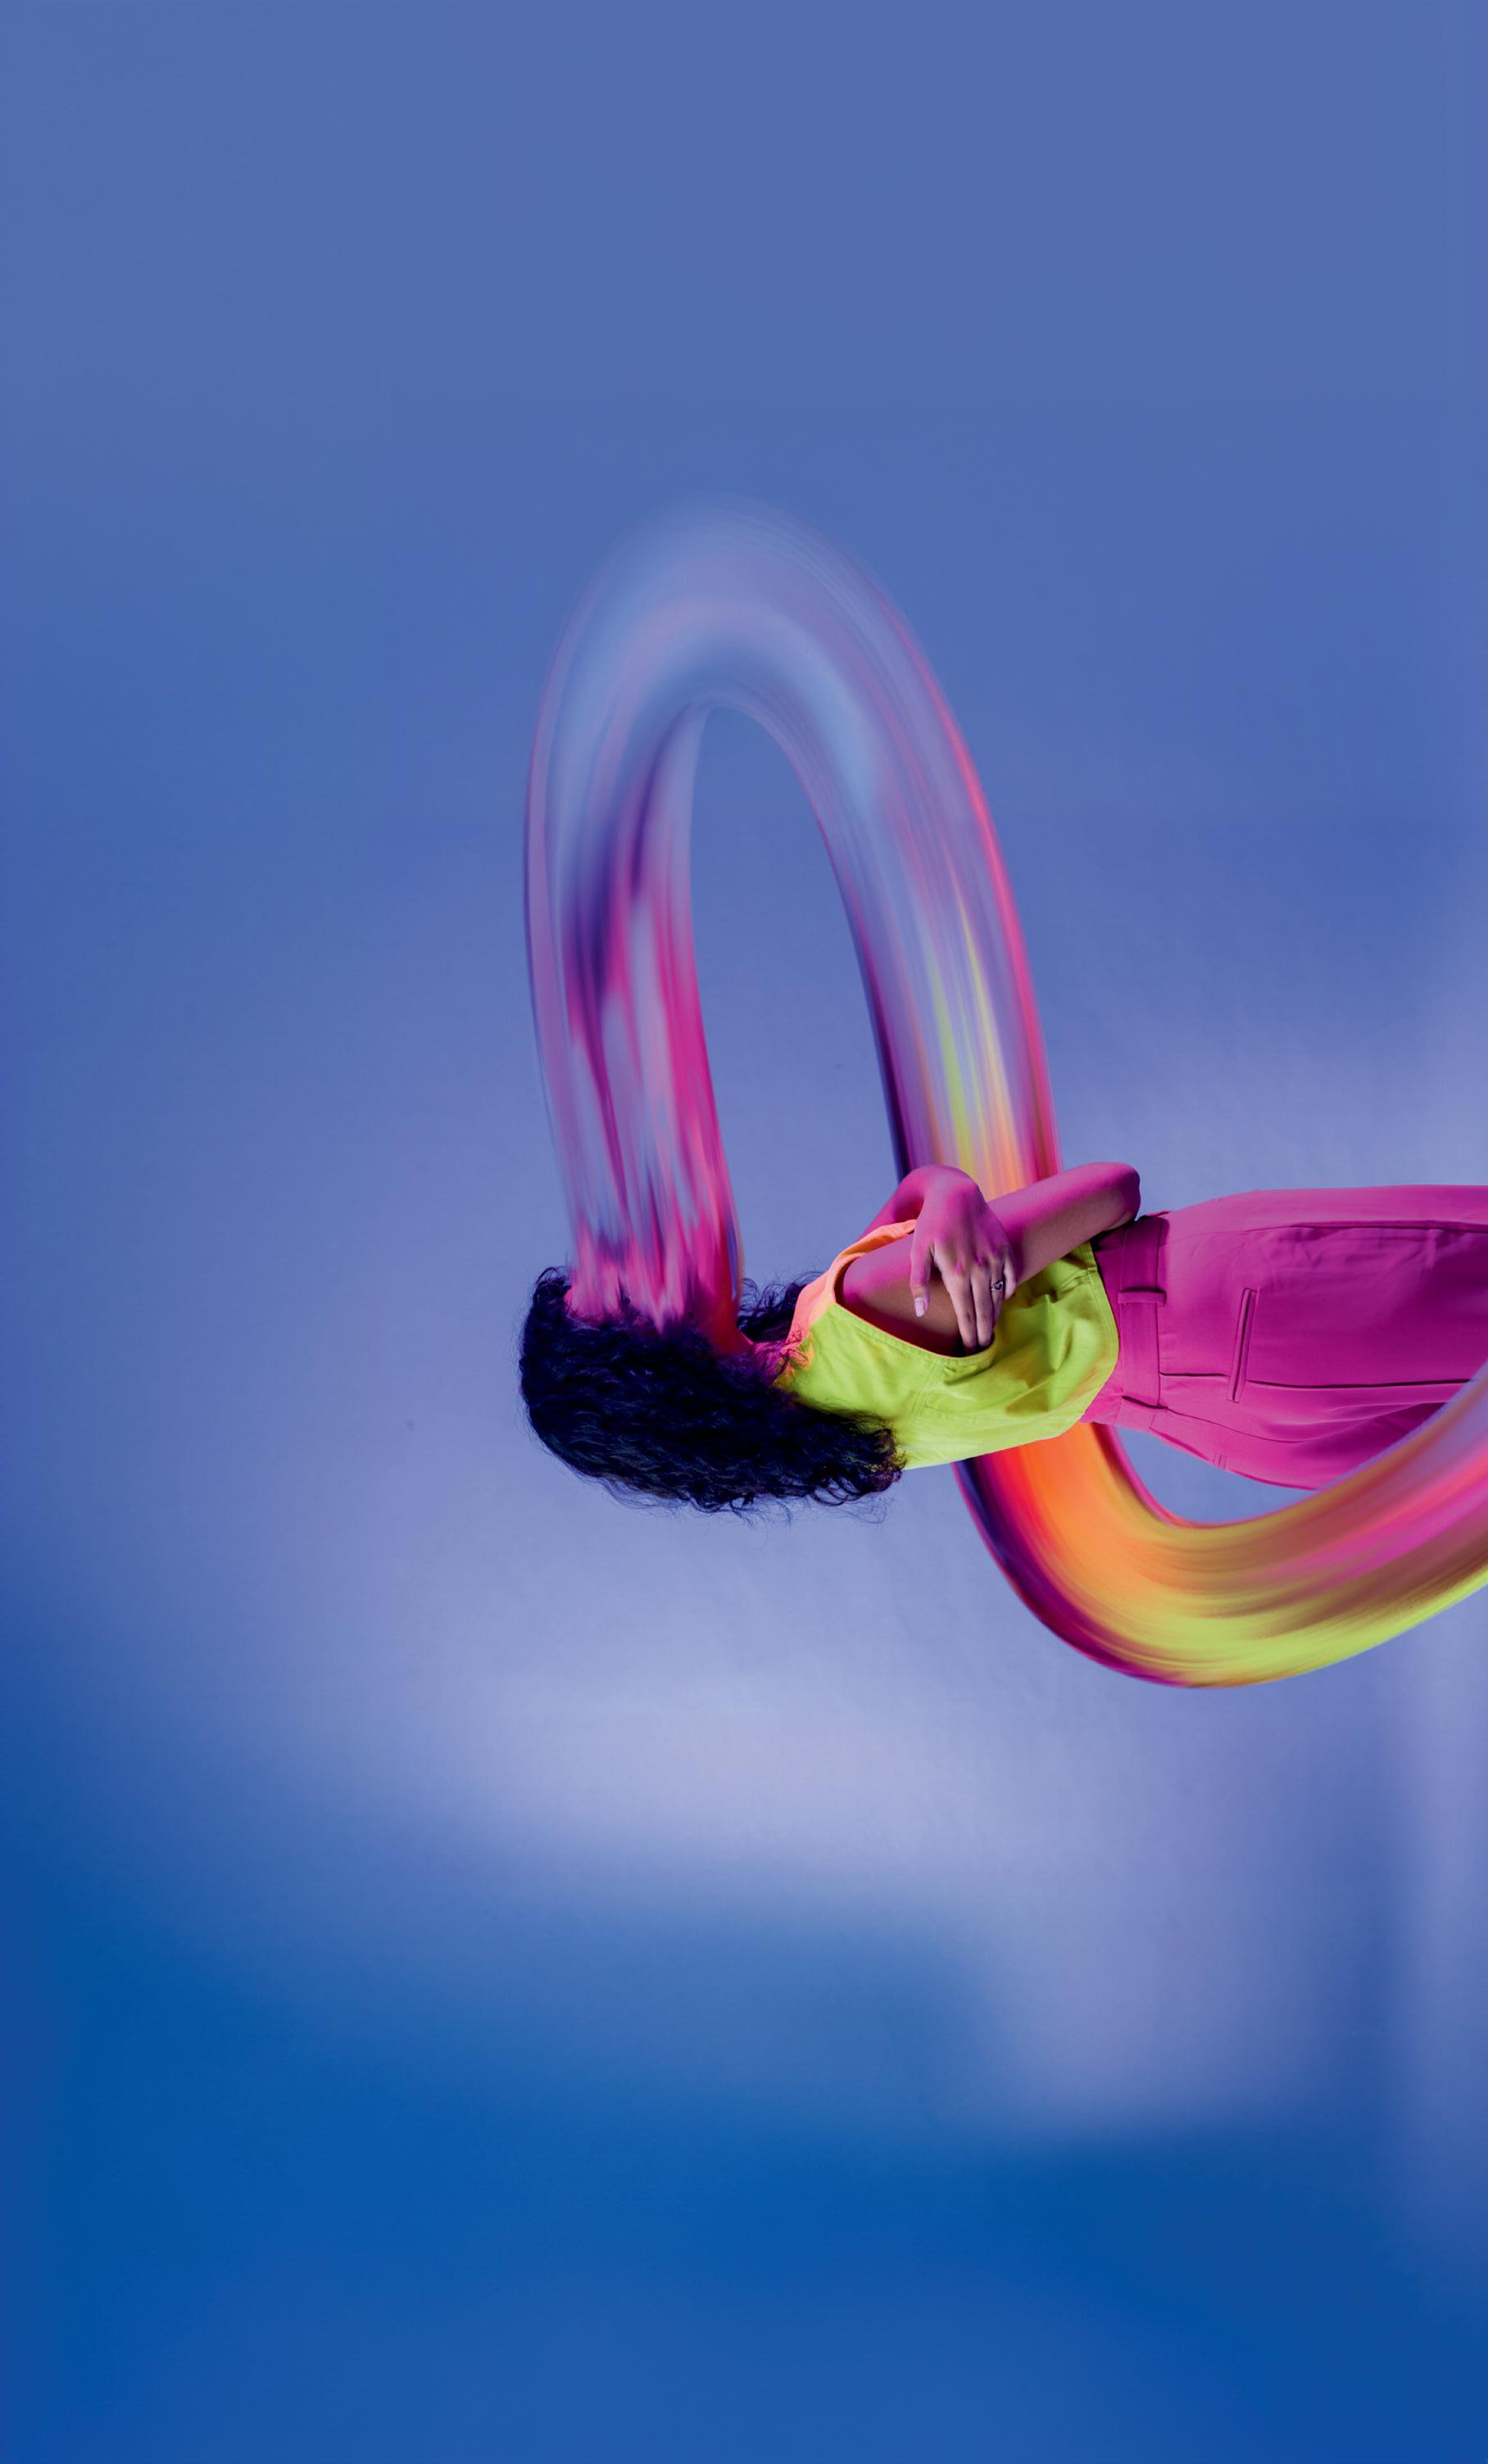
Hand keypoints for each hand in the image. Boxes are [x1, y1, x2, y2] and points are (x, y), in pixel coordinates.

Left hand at [908, 1177, 1017, 1349]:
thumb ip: (918, 1282)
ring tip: (993, 1331)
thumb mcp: (918, 1250)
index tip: (970, 1351)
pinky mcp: (1004, 1248)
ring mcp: (994, 1259)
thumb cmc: (932, 1223)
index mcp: (956, 1274)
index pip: (966, 1314)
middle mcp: (978, 1269)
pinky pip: (1010, 1276)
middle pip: (985, 1310)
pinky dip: (1008, 1290)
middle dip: (985, 1332)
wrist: (957, 1193)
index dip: (969, 1335)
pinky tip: (1004, 1299)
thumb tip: (921, 1311)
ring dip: (996, 1315)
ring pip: (998, 1296)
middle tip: (984, 1349)